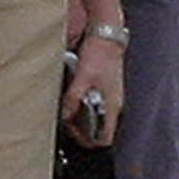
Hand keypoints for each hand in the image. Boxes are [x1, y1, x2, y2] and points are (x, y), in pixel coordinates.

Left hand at [60, 32, 122, 146]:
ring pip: (95, 120)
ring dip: (80, 118)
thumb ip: (73, 98)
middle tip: (66, 121)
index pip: (105, 138)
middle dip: (81, 130)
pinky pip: (92, 107)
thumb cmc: (100, 55)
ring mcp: (109, 98)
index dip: (88, 141)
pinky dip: (82, 107)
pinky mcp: (103, 91)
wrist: (106, 38)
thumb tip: (65, 116)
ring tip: (68, 109)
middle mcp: (113, 105)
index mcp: (112, 106)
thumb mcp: (83, 77)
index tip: (73, 133)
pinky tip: (73, 98)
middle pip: (98, 131)